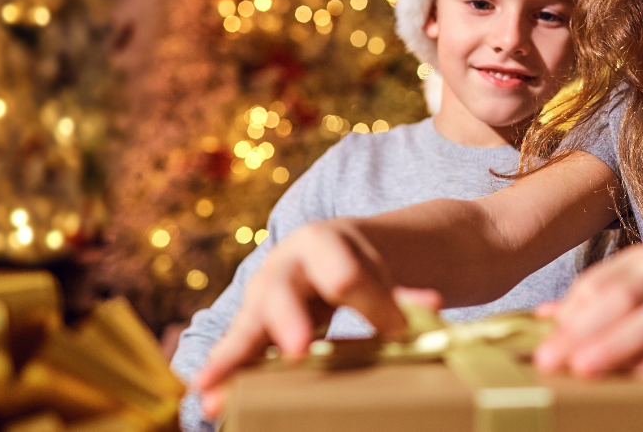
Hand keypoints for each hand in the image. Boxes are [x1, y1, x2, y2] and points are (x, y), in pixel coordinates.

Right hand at [193, 219, 408, 418]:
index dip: (373, 305)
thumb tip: (433, 305)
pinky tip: (208, 397)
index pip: (346, 276)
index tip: (397, 332)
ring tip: (214, 389)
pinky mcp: (250, 325)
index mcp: (320, 244)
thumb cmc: (353, 266)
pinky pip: (234, 349)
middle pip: (282, 293)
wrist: (321, 252)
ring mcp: (260, 297)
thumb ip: (400, 293)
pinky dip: (223, 371)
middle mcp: (282, 267)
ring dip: (234, 357)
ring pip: (246, 325)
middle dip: (289, 322)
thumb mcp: (375, 271)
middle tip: (297, 350)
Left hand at [533, 244, 642, 377]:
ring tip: (585, 369)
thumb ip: (599, 299)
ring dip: (618, 345)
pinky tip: (641, 379)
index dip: (569, 311)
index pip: (599, 281)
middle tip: (550, 359)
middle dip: (583, 330)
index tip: (540, 340)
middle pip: (622, 299)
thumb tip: (544, 314)